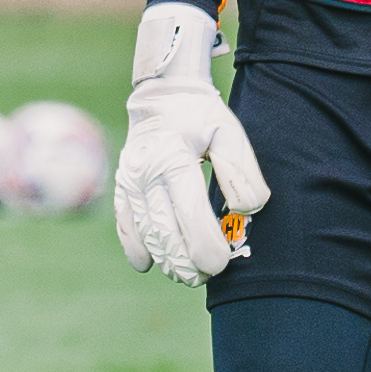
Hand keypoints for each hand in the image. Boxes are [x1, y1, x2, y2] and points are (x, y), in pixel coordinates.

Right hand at [113, 1, 270, 285]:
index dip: (205, 245)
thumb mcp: (229, 133)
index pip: (190, 212)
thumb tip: (248, 210)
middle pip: (164, 231)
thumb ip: (241, 171)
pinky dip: (136, 248)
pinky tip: (149, 264)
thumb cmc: (201, 117)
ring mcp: (129, 182)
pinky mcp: (121, 188)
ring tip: (187, 275)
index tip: (222, 264)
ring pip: (144, 234)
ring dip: (166, 261)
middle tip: (207, 276)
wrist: (162, 95)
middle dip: (186, 262)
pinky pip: (125, 225)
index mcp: (174, 158)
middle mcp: (146, 173)